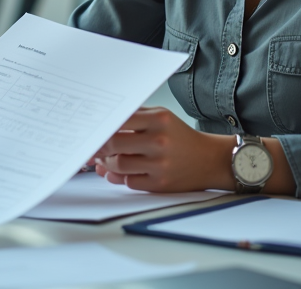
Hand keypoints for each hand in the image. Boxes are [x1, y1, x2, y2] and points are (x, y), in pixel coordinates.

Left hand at [91, 106, 233, 192]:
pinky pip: (129, 182)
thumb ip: (133, 117)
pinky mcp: (161, 184)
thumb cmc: (180, 136)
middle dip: (97, 148)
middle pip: (113, 144)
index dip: (99, 127)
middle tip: (90, 149)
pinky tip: (116, 173)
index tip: (89, 131)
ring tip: (104, 161)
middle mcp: (159, 141)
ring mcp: (160, 164)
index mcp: (158, 120)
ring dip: (106, 164)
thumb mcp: (161, 117)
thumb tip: (103, 126)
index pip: (118, 121)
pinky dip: (119, 178)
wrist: (210, 159)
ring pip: (118, 165)